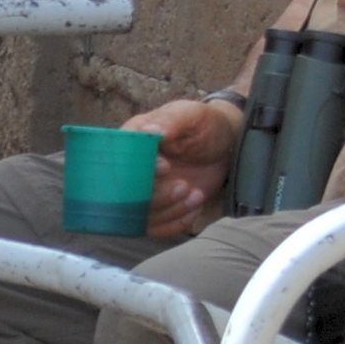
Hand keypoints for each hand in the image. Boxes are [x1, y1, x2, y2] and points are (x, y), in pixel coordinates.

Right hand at [129, 94, 243, 239]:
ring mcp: (144, 191)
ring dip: (170, 211)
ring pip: (140, 216)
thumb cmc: (206, 125)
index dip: (137, 170)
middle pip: (125, 195)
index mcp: (132, 141)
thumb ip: (172, 120)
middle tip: (184, 186)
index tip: (166, 167)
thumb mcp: (192, 115)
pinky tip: (194, 209)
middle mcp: (131, 169)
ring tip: (196, 195)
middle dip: (157, 196)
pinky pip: (155, 229)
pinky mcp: (158, 209)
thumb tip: (150, 131)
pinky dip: (176, 224)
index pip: (119, 161)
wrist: (225, 145)